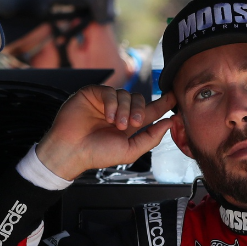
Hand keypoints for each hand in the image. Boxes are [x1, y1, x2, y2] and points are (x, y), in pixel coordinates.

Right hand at [35, 86, 176, 180]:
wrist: (71, 151)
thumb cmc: (97, 154)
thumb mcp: (130, 150)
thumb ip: (151, 138)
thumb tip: (170, 123)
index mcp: (129, 125)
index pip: (150, 111)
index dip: (163, 104)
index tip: (175, 97)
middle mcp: (119, 111)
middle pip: (140, 100)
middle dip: (140, 110)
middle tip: (134, 123)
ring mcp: (106, 102)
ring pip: (126, 94)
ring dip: (125, 109)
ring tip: (116, 124)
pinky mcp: (93, 94)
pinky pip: (110, 91)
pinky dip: (112, 103)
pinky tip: (108, 116)